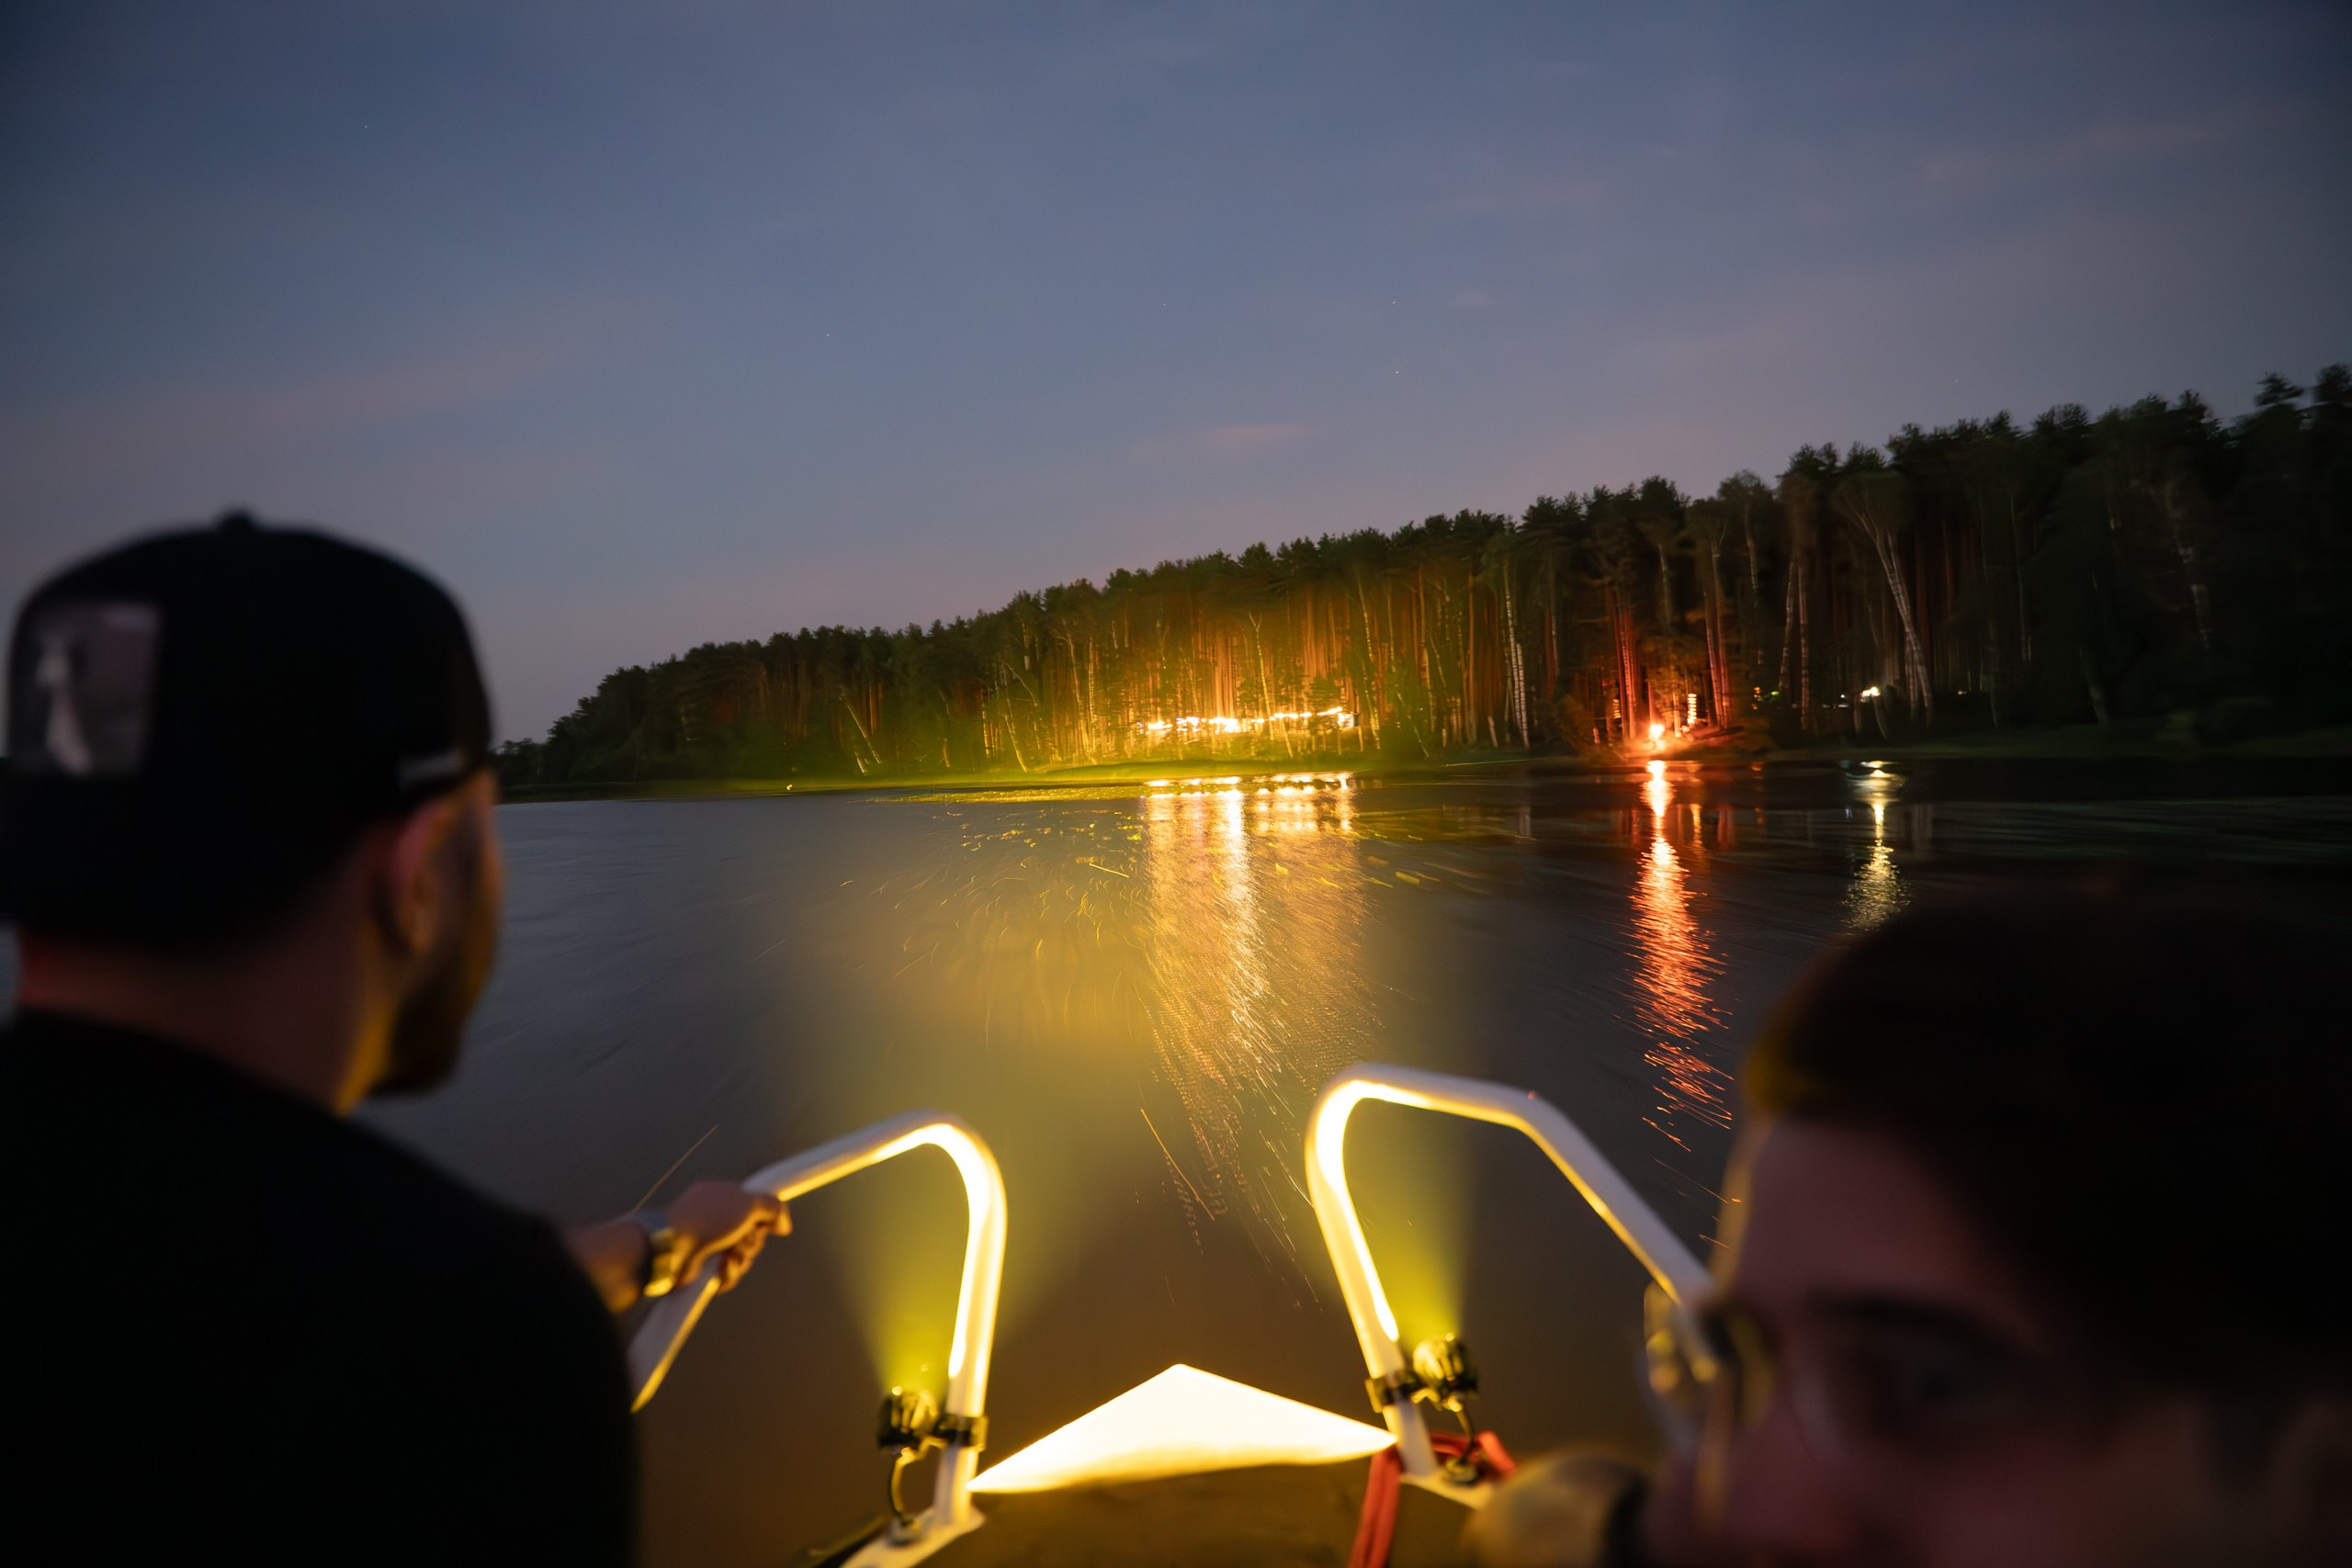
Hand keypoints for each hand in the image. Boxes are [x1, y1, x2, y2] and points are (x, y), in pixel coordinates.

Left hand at [666, 1180, 788, 1292]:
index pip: (754, 1208)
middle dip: (752, 1241)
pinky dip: (728, 1273)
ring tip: (727, 1256)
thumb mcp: (747, 1202)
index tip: (765, 1224)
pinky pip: (729, 1274)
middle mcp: (717, 1220)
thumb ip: (773, 1207)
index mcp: (724, 1198)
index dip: (763, 1218)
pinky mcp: (704, 1268)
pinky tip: (720, 1268)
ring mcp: (710, 1244)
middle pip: (753, 1234)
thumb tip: (784, 1224)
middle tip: (741, 1240)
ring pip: (743, 1256)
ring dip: (741, 1258)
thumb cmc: (708, 1217)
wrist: (672, 1246)